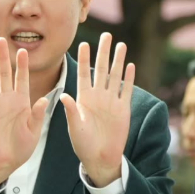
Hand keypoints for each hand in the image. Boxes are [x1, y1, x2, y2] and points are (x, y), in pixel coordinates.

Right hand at [0, 38, 48, 188]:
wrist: (5, 162)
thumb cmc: (22, 147)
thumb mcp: (34, 131)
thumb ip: (37, 115)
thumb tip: (44, 99)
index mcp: (22, 101)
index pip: (22, 78)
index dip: (22, 65)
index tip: (23, 50)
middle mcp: (8, 99)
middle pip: (5, 73)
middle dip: (4, 56)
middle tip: (1, 39)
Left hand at [60, 33, 134, 187]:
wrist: (100, 158)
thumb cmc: (83, 144)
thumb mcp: (74, 127)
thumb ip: (70, 111)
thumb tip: (64, 95)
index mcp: (84, 98)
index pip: (84, 74)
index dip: (84, 59)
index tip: (83, 43)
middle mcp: (98, 96)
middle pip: (101, 69)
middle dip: (104, 52)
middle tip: (107, 35)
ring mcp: (111, 101)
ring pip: (115, 75)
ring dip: (118, 60)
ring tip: (121, 44)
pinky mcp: (123, 109)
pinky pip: (126, 90)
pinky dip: (129, 78)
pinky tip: (130, 65)